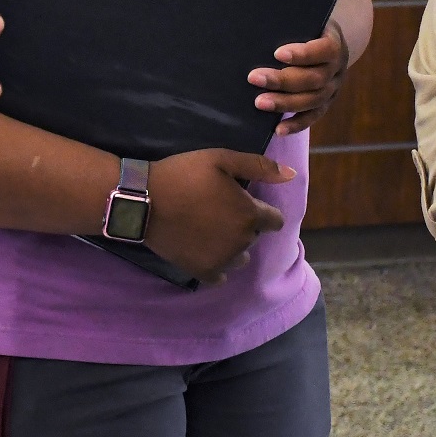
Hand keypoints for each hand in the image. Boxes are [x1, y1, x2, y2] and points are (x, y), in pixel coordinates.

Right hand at [142, 149, 292, 284]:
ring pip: (240, 257)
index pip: (275, 221)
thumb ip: (259, 167)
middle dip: (244, 225)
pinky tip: (204, 250)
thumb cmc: (184, 174)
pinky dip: (217, 265)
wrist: (144, 200)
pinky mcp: (203, 271)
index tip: (243, 203)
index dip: (262, 211)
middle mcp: (242, 241)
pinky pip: (221, 277)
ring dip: (232, 246)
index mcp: (250, 215)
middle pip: (254, 237)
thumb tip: (291, 175)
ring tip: (210, 231)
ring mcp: (223, 259)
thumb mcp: (221, 159)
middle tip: (218, 211)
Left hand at [249, 21, 349, 135]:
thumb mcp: (305, 20)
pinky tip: (278, 130)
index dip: (303, 54)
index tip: (277, 53)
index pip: (324, 50)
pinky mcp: (325, 104)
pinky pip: (313, 117)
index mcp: (335, 44)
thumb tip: (256, 24)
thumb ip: (290, 24)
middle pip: (314, 79)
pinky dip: (295, 125)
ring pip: (312, 101)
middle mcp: (337, 70)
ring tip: (259, 102)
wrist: (327, 43)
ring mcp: (333, 89)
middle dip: (283, 80)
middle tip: (254, 78)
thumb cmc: (307, 28)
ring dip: (285, 103)